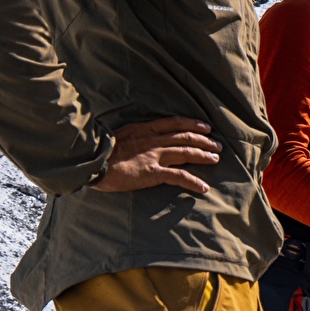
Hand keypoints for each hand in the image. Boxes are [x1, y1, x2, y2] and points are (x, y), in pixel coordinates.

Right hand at [92, 117, 220, 193]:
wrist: (92, 161)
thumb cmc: (101, 150)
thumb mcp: (120, 134)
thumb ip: (136, 135)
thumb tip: (142, 137)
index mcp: (145, 128)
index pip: (175, 123)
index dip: (193, 124)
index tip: (206, 127)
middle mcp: (153, 140)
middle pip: (185, 137)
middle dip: (204, 140)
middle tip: (217, 145)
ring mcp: (154, 156)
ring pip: (186, 153)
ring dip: (203, 155)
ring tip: (216, 159)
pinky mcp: (152, 173)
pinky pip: (178, 176)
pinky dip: (193, 182)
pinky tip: (203, 187)